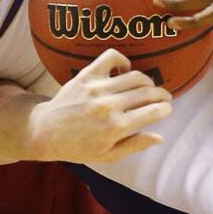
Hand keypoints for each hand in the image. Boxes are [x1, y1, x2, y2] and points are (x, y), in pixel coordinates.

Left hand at [28, 49, 171, 163]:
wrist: (46, 132)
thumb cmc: (78, 147)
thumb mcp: (108, 156)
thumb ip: (135, 145)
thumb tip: (159, 136)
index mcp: (116, 127)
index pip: (154, 111)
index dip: (166, 109)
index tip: (167, 109)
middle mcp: (109, 105)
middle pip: (148, 92)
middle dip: (162, 94)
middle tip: (164, 97)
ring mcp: (97, 88)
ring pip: (135, 76)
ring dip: (147, 81)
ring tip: (148, 87)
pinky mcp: (86, 75)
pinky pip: (111, 57)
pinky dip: (123, 60)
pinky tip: (124, 71)